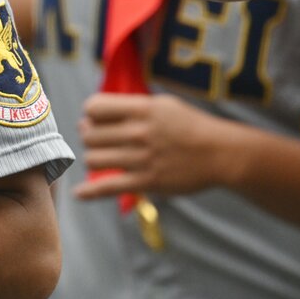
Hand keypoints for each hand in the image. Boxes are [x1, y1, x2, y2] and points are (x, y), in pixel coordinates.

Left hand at [73, 93, 236, 200]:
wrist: (221, 153)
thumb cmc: (188, 126)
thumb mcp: (161, 104)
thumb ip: (128, 107)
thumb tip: (91, 115)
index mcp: (142, 109)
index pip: (94, 107)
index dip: (90, 113)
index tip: (96, 119)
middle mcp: (139, 132)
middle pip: (89, 135)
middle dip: (90, 136)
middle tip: (100, 140)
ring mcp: (142, 158)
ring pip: (93, 159)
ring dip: (94, 159)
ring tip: (104, 158)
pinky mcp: (147, 182)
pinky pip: (108, 187)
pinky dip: (89, 192)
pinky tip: (78, 194)